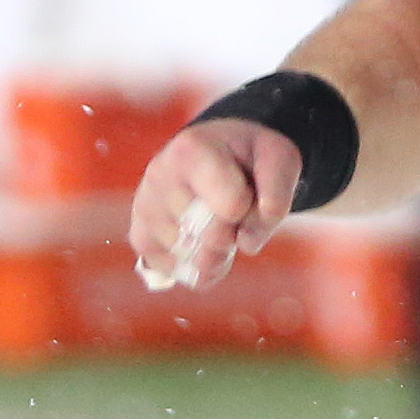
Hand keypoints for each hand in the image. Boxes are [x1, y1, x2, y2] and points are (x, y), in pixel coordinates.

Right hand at [127, 119, 303, 289]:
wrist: (217, 150)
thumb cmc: (250, 155)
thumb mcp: (280, 158)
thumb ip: (276, 197)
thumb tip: (247, 244)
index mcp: (193, 150)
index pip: (231, 206)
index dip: (251, 210)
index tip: (249, 194)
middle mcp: (159, 175)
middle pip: (210, 236)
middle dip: (235, 234)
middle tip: (236, 214)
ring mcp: (144, 206)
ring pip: (191, 256)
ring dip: (217, 252)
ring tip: (220, 224)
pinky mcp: (139, 233)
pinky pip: (171, 268)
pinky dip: (195, 266)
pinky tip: (204, 244)